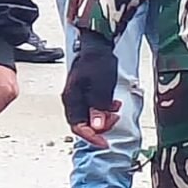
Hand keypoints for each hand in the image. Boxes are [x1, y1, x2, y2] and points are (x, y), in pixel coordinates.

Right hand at [62, 29, 120, 147]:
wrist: (97, 44)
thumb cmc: (97, 61)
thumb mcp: (100, 85)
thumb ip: (98, 106)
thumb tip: (97, 126)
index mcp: (72, 98)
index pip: (78, 126)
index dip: (91, 137)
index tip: (104, 143)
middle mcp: (72, 99)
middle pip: (83, 124)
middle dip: (100, 127)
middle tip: (114, 120)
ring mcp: (78, 96)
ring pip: (89, 118)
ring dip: (104, 118)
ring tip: (116, 110)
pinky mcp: (85, 93)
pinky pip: (93, 109)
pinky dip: (104, 110)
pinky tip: (113, 104)